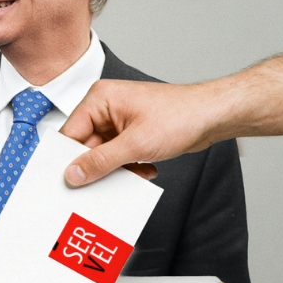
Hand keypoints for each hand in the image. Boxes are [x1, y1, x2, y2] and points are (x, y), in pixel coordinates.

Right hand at [59, 79, 221, 186]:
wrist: (214, 116)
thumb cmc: (182, 115)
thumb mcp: (135, 144)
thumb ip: (100, 161)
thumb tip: (73, 173)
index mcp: (100, 99)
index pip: (70, 133)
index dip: (69, 158)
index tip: (69, 181)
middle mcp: (106, 107)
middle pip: (86, 145)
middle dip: (98, 166)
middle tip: (104, 182)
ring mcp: (119, 120)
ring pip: (103, 153)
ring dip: (117, 168)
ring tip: (134, 172)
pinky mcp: (131, 131)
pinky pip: (118, 154)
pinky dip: (128, 166)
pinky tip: (144, 168)